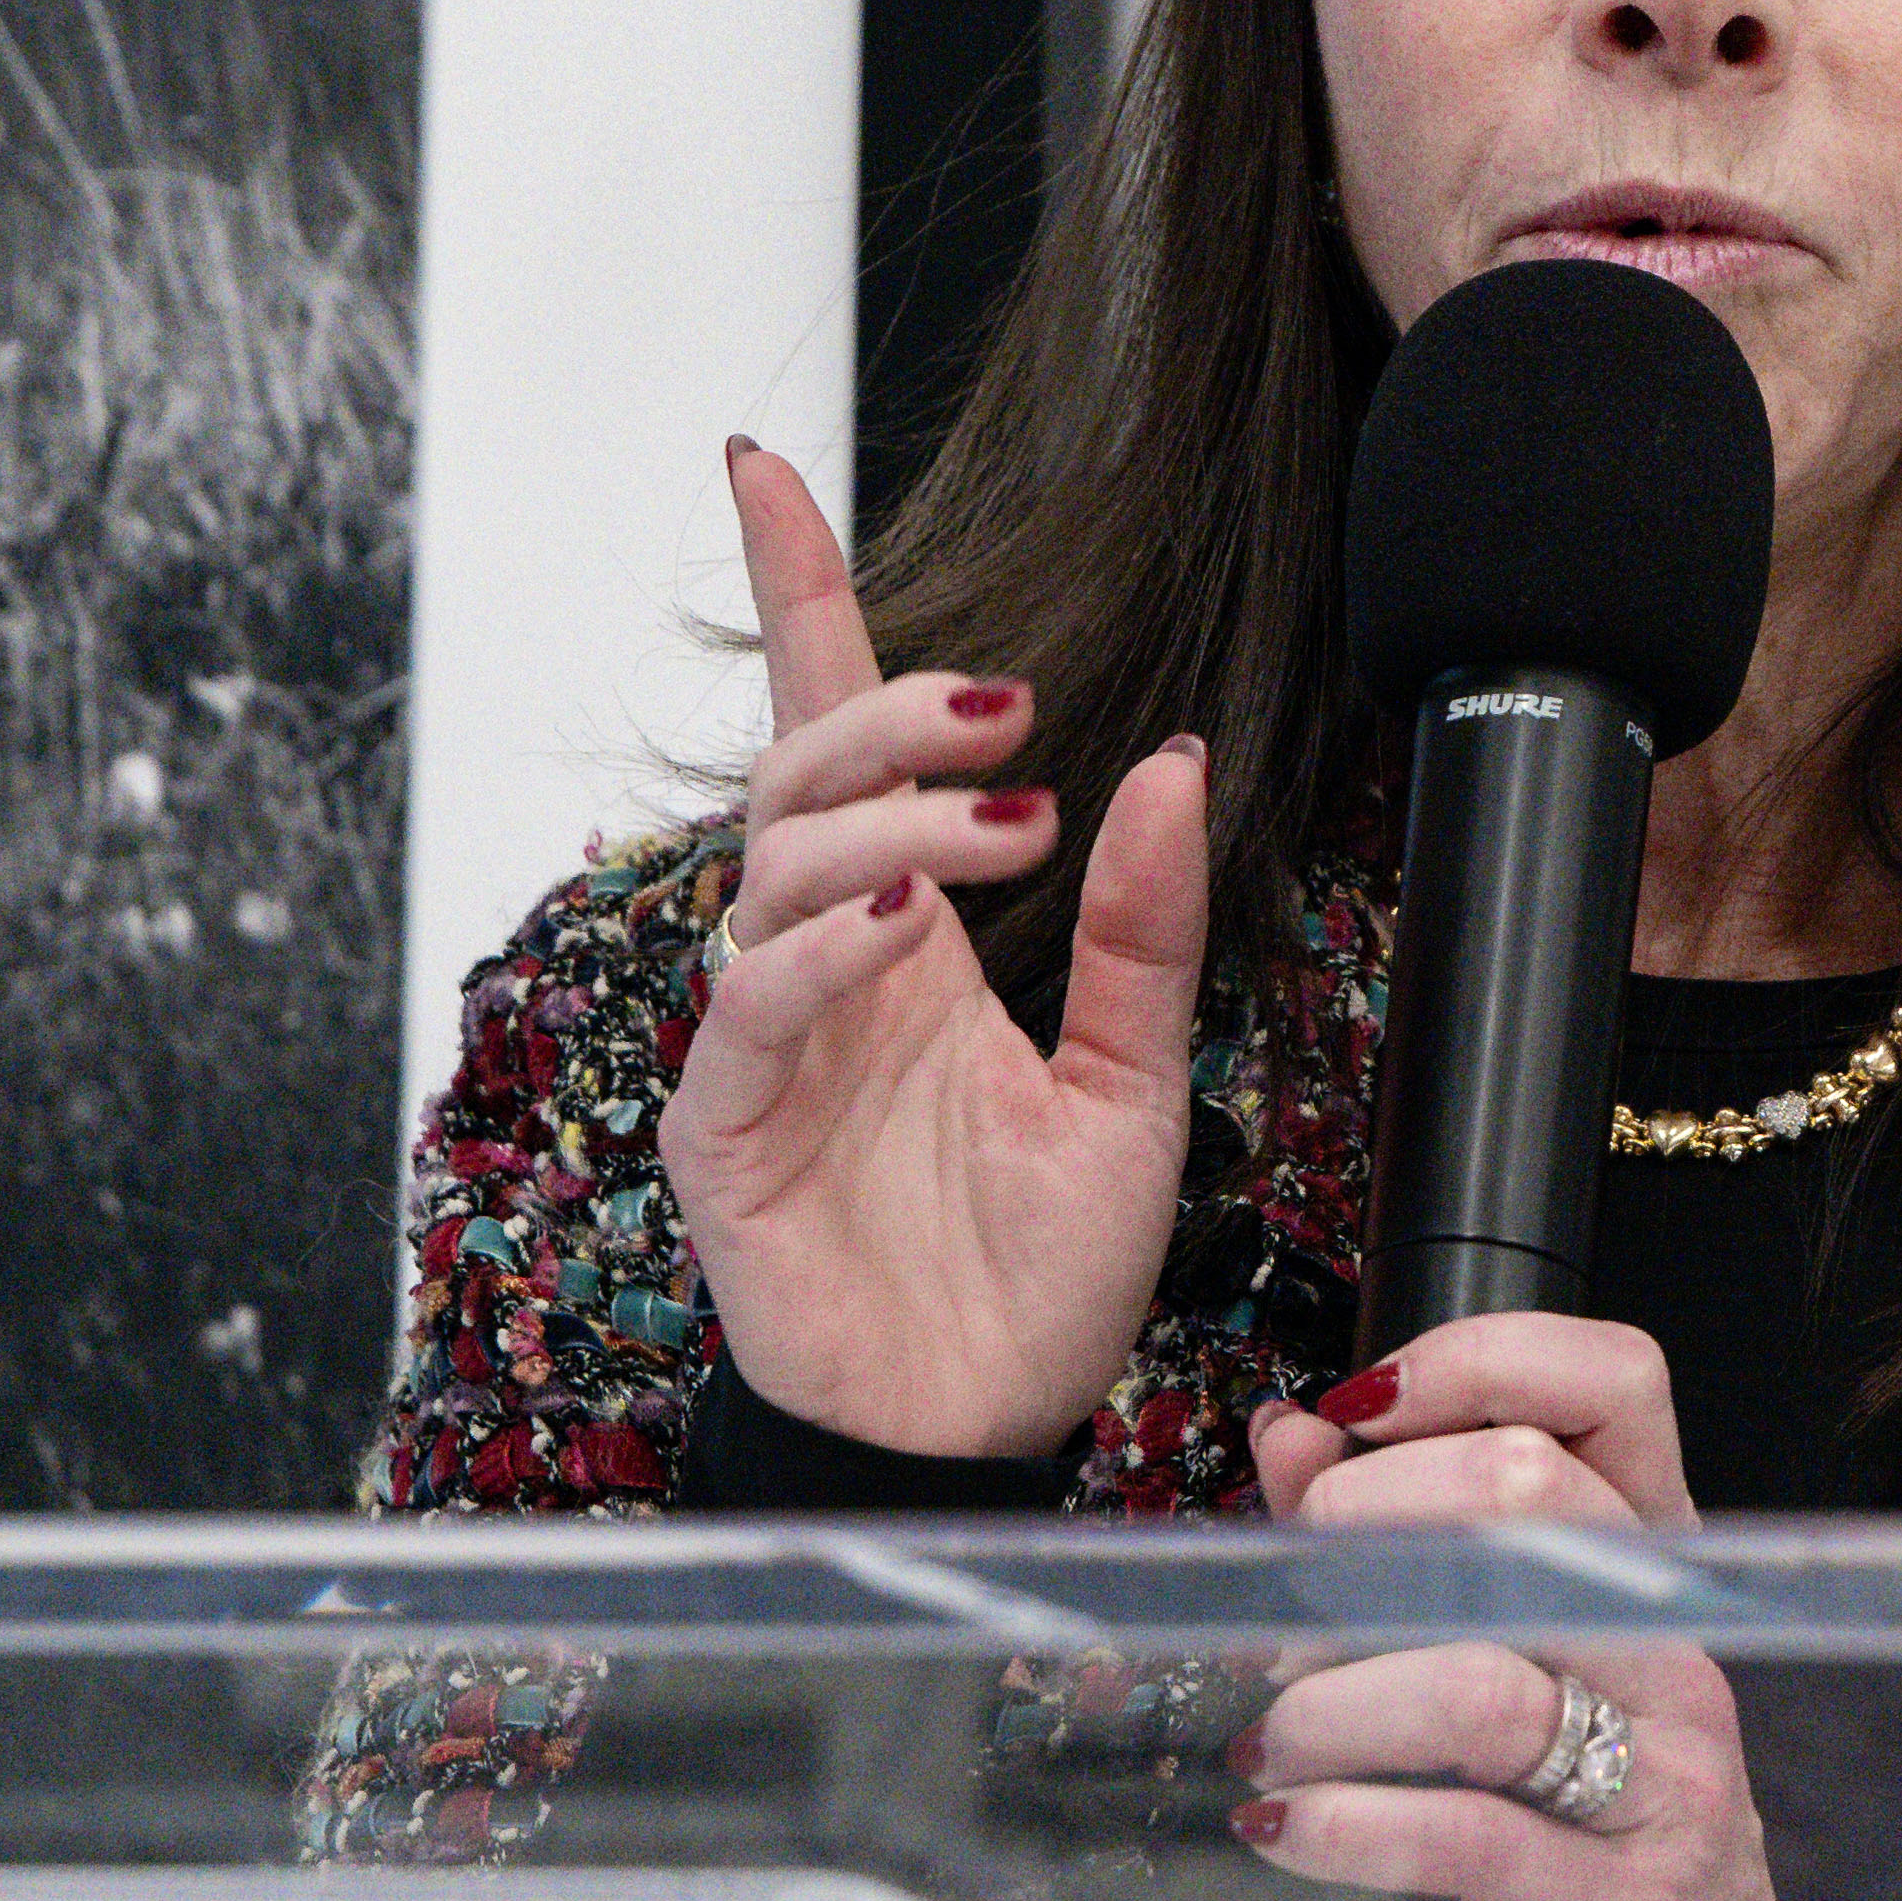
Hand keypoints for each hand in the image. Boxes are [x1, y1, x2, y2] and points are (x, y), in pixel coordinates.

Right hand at [655, 440, 1208, 1456]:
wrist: (995, 1433)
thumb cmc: (1041, 1276)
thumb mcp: (1138, 1086)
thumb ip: (1143, 933)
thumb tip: (1174, 763)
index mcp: (908, 940)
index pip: (836, 737)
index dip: (799, 598)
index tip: (761, 467)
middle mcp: (821, 972)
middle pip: (803, 783)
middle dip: (893, 715)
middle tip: (1019, 712)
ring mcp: (761, 1048)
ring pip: (774, 875)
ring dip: (882, 824)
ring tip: (1002, 823)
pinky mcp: (727, 1137)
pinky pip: (748, 1013)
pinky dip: (817, 954)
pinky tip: (900, 927)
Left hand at [1237, 1323, 1872, 1900]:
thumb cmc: (1603, 1879)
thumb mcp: (1508, 1705)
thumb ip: (1401, 1564)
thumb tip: (1292, 1440)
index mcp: (1656, 1582)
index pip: (1611, 1385)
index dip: (1475, 1363)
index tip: (1346, 1419)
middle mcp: (1677, 1656)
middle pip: (1531, 1495)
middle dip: (1360, 1535)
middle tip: (1282, 1617)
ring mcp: (1670, 1780)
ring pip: (1482, 1675)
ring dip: (1328, 1706)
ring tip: (1261, 1747)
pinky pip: (1471, 1838)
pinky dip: (1350, 1829)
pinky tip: (1287, 1835)